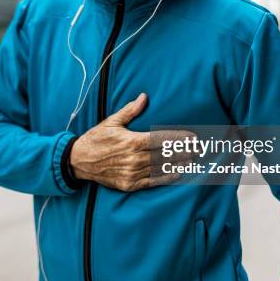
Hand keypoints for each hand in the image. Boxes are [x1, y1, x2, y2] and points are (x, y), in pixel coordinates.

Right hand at [70, 93, 195, 191]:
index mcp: (131, 141)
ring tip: (194, 160)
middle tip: (200, 149)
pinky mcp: (129, 184)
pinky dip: (167, 178)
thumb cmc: (96, 139)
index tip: (192, 137)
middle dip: (184, 152)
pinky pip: (153, 181)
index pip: (160, 140)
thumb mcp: (111, 122)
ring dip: (179, 164)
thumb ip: (130, 111)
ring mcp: (132, 173)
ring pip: (161, 169)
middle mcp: (133, 158)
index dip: (178, 139)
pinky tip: (179, 173)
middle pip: (165, 155)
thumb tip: (144, 97)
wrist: (79, 161)